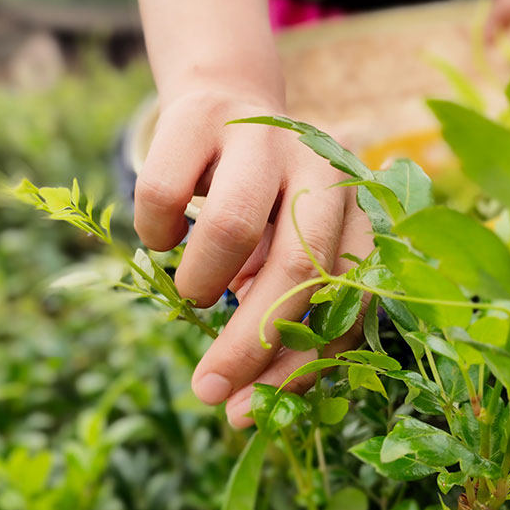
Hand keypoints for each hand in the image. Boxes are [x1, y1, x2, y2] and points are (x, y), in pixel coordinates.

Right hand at [134, 88, 372, 427]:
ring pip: (233, 227)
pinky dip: (156, 233)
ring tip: (192, 291)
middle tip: (207, 391)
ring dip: (201, 281)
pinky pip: (164, 194)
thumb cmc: (257, 199)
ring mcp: (264, 134)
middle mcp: (320, 167)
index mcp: (353, 209)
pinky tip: (165, 237)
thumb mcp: (280, 251)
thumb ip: (281, 311)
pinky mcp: (203, 115)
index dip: (301, 365)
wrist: (222, 99)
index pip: (345, 301)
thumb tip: (250, 396)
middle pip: (298, 268)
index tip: (248, 410)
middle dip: (250, 345)